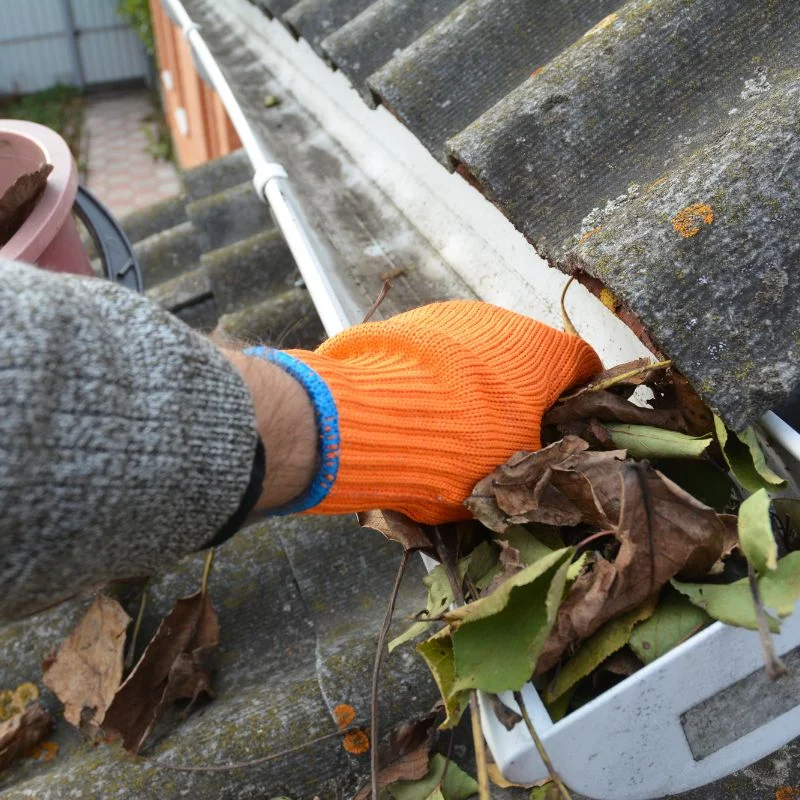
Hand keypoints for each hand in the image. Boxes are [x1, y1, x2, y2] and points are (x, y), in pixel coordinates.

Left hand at [244, 300, 600, 523]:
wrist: (367, 418)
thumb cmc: (459, 448)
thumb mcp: (513, 473)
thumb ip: (539, 461)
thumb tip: (544, 464)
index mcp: (544, 352)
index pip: (584, 364)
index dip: (581, 396)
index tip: (569, 423)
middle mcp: (503, 321)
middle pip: (527, 357)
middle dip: (523, 393)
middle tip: (506, 435)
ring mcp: (452, 315)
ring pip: (479, 351)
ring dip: (477, 382)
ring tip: (452, 425)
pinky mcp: (408, 321)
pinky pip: (437, 350)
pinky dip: (437, 375)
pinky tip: (417, 407)